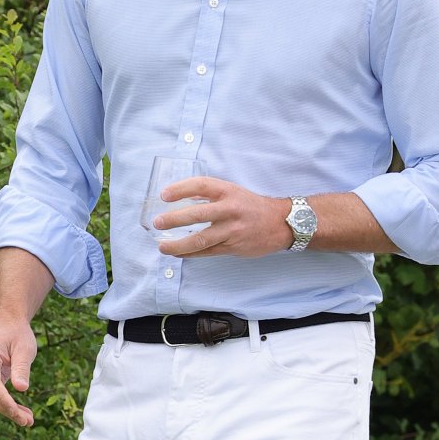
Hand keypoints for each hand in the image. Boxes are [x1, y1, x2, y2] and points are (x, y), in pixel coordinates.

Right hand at [0, 319, 36, 427]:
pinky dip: (7, 404)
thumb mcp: (24, 348)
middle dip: (8, 410)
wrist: (8, 323)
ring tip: (28, 420)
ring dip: (8, 410)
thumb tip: (21, 389)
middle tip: (28, 422)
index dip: (4, 401)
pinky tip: (22, 413)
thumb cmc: (17, 334)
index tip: (17, 414)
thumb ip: (21, 368)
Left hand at [154, 177, 289, 257]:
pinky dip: (191, 254)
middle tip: (157, 223)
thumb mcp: (233, 192)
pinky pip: (208, 252)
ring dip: (178, 245)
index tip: (163, 195)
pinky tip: (179, 254)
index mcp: (228, 191)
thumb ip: (210, 194)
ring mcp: (232, 230)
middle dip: (174, 219)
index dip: (180, 189)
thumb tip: (182, 198)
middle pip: (197, 214)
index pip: (200, 185)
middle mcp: (230, 209)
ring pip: (201, 239)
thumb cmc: (252, 206)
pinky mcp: (234, 247)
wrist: (281, 223)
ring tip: (162, 247)